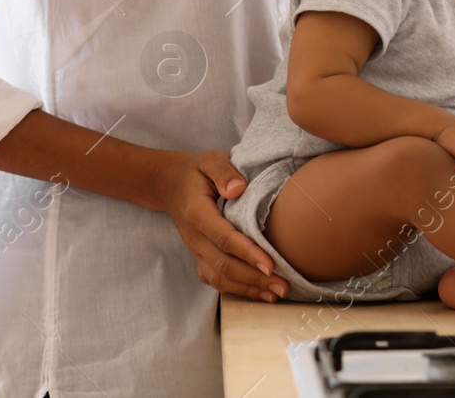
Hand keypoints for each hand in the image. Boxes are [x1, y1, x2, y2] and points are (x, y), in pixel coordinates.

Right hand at [153, 150, 288, 302]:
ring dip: (248, 288)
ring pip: (220, 277)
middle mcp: (194, 236)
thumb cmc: (197, 171)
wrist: (170, 184)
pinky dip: (238, 290)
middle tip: (284, 286)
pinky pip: (216, 280)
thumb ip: (224, 172)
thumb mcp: (210, 160)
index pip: (224, 237)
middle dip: (254, 278)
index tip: (270, 265)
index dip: (247, 253)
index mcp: (197, 212)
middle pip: (224, 264)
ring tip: (277, 294)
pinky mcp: (200, 257)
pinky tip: (260, 293)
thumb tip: (239, 189)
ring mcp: (196, 250)